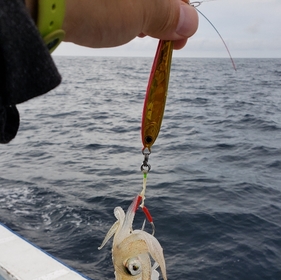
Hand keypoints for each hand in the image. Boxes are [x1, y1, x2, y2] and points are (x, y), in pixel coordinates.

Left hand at [62, 0, 197, 49]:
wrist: (41, 1)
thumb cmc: (95, 2)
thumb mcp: (142, 11)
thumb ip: (169, 15)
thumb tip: (189, 22)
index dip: (183, 13)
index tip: (180, 40)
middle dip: (161, 13)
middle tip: (157, 39)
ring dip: (142, 11)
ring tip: (135, 31)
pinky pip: (115, 0)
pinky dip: (121, 7)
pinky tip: (115, 20)